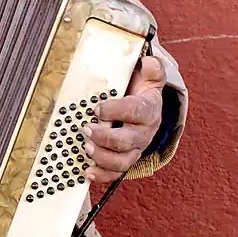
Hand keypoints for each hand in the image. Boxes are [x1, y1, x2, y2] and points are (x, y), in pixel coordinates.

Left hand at [82, 56, 164, 182]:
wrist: (145, 109)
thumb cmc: (140, 91)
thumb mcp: (148, 77)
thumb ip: (151, 68)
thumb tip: (148, 61)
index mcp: (148, 110)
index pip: (135, 111)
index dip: (116, 111)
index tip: (96, 108)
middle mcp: (143, 133)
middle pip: (128, 141)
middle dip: (106, 137)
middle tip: (86, 129)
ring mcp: (135, 149)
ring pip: (123, 161)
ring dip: (103, 157)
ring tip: (86, 147)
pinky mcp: (125, 159)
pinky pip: (116, 173)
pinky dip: (102, 175)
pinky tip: (87, 171)